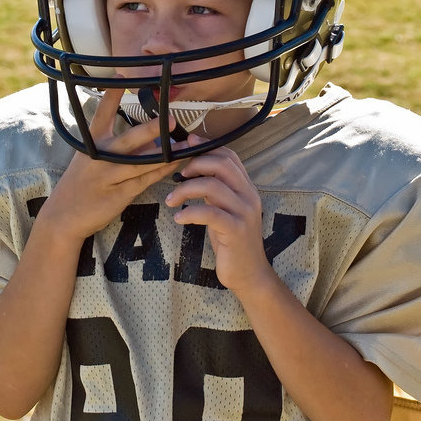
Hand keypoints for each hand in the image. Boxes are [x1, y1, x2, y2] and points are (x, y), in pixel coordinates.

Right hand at [37, 88, 179, 242]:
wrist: (64, 215)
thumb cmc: (82, 182)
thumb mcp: (92, 158)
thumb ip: (118, 146)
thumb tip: (151, 135)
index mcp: (92, 143)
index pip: (102, 115)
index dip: (111, 96)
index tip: (122, 76)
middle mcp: (100, 157)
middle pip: (128, 140)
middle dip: (150, 130)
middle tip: (172, 119)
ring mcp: (109, 177)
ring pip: (142, 163)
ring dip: (166, 153)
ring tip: (187, 143)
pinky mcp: (119, 194)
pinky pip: (145, 180)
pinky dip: (162, 171)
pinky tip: (177, 163)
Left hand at [164, 135, 271, 292]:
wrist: (249, 274)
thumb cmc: (231, 241)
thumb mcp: (224, 210)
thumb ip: (215, 190)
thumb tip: (194, 167)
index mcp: (246, 188)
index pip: (229, 157)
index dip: (207, 147)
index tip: (186, 146)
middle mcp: (249, 196)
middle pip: (222, 165)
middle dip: (195, 164)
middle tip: (177, 176)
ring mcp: (244, 213)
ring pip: (213, 187)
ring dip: (186, 189)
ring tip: (171, 200)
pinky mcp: (236, 230)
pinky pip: (210, 213)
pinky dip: (190, 212)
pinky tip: (179, 218)